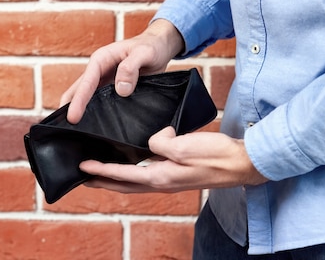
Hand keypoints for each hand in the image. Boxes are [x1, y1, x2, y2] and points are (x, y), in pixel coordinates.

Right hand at [60, 19, 183, 122]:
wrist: (159, 47)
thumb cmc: (151, 46)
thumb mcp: (144, 53)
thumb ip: (131, 68)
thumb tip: (120, 89)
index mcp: (101, 59)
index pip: (86, 82)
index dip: (78, 101)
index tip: (73, 118)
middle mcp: (99, 71)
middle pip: (78, 92)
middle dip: (69, 109)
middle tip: (63, 131)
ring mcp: (104, 81)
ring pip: (87, 99)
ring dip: (82, 112)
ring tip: (75, 134)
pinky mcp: (112, 90)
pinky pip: (100, 102)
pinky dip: (95, 114)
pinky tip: (96, 128)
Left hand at [79, 127, 268, 192]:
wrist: (241, 164)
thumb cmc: (216, 156)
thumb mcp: (185, 146)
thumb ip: (161, 143)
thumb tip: (152, 140)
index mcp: (161, 177)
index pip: (123, 175)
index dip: (101, 171)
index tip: (83, 167)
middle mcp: (163, 182)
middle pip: (125, 185)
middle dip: (103, 182)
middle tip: (84, 177)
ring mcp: (171, 180)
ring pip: (135, 182)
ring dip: (116, 179)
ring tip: (102, 172)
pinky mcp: (178, 174)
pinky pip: (148, 174)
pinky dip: (133, 172)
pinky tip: (134, 163)